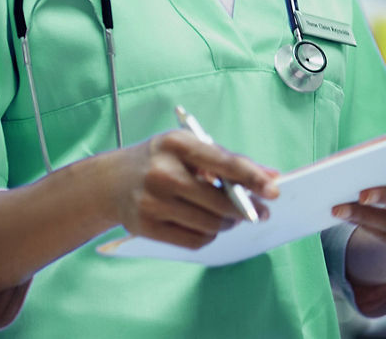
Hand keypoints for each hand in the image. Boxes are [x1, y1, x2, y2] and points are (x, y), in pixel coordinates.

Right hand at [104, 131, 278, 248]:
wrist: (110, 182)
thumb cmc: (162, 160)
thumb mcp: (191, 148)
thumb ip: (230, 161)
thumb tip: (272, 176)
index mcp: (178, 144)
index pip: (225, 163)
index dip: (253, 178)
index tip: (274, 190)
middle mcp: (162, 172)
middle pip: (220, 201)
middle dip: (246, 209)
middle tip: (259, 212)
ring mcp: (151, 202)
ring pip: (210, 224)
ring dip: (228, 223)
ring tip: (230, 217)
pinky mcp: (145, 227)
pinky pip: (193, 240)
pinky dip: (209, 236)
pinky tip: (208, 226)